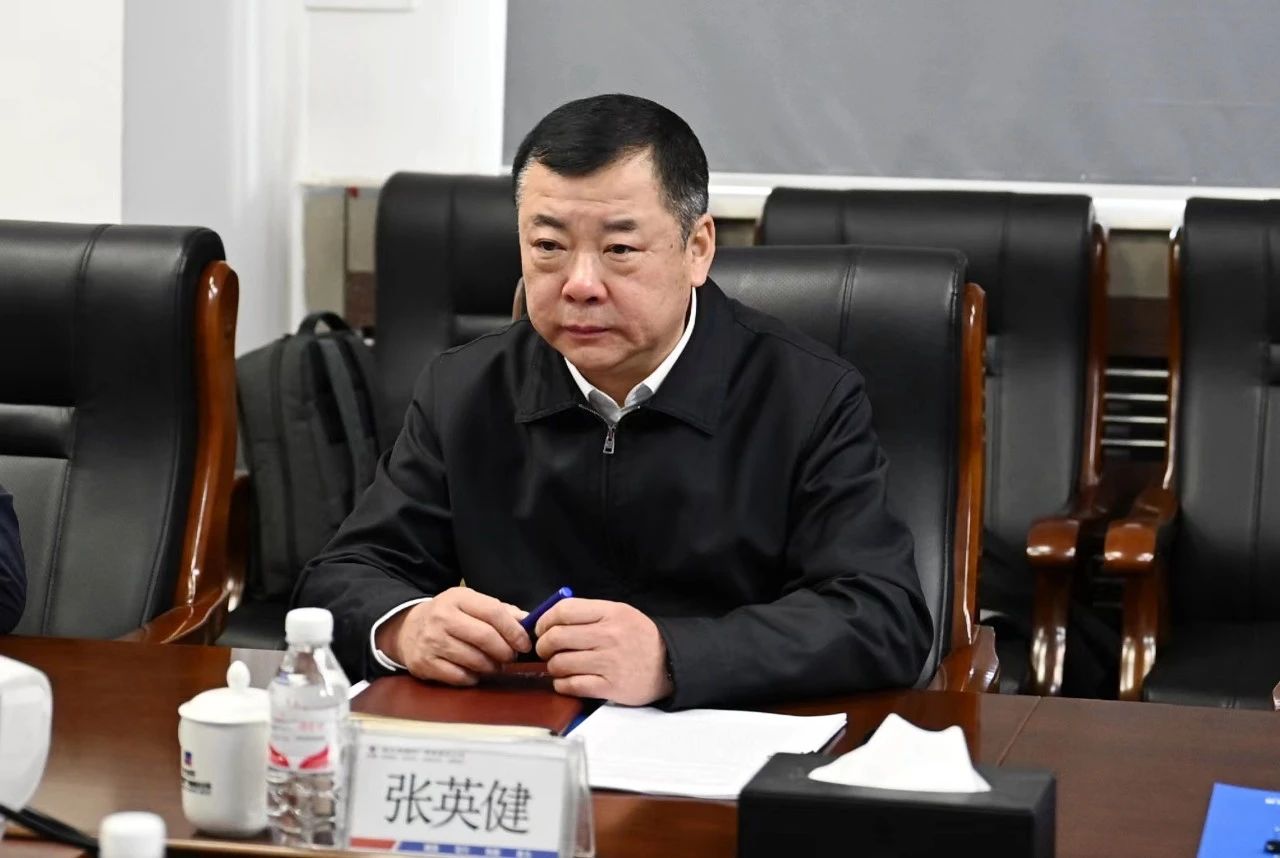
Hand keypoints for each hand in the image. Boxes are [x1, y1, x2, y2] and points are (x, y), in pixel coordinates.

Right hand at [376, 587, 530, 685]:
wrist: (407, 630)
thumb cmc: (449, 617)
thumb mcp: (470, 604)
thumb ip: (500, 611)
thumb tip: (528, 621)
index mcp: (457, 598)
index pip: (493, 612)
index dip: (514, 630)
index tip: (524, 643)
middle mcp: (442, 618)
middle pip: (485, 637)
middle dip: (505, 651)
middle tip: (511, 657)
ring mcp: (431, 642)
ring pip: (474, 660)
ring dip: (492, 666)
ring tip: (495, 664)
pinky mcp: (425, 664)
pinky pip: (460, 677)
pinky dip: (474, 677)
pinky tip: (475, 671)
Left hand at [534, 598, 672, 704]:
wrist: (670, 664)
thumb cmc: (639, 637)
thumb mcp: (620, 613)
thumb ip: (588, 614)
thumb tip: (549, 618)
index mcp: (610, 613)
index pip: (564, 611)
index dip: (545, 620)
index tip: (542, 629)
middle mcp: (609, 635)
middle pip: (557, 637)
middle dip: (543, 645)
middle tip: (546, 650)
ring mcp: (609, 662)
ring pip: (560, 663)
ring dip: (553, 666)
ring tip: (559, 666)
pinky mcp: (610, 687)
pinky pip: (572, 685)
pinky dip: (562, 684)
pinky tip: (566, 681)